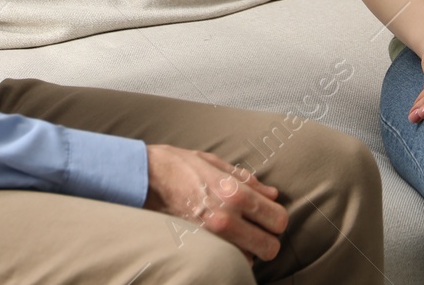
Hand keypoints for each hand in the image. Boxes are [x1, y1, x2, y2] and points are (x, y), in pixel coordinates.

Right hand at [143, 144, 287, 265]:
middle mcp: (226, 218)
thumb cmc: (180, 166)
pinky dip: (229, 254)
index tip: (269, 217)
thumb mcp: (216, 163)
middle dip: (268, 240)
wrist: (144, 178)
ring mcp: (211, 236)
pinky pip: (225, 259)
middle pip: (270, 248)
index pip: (278, 220)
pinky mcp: (197, 246)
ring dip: (248, 248)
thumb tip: (272, 194)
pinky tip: (222, 239)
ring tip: (237, 233)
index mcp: (236, 193)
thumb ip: (248, 181)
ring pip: (249, 258)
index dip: (277, 219)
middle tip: (259, 230)